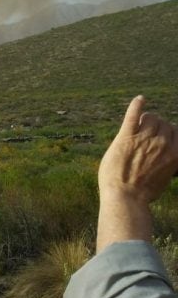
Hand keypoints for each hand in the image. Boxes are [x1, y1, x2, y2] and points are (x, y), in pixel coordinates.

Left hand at [96, 96, 177, 251]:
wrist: (125, 197)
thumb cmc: (143, 191)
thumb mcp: (165, 178)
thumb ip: (168, 164)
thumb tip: (168, 159)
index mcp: (175, 154)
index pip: (176, 131)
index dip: (168, 133)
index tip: (161, 137)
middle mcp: (163, 143)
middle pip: (163, 123)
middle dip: (155, 127)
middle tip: (144, 136)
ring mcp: (144, 138)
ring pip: (150, 118)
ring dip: (145, 120)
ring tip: (138, 127)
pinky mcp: (126, 136)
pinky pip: (133, 115)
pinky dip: (137, 105)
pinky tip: (139, 99)